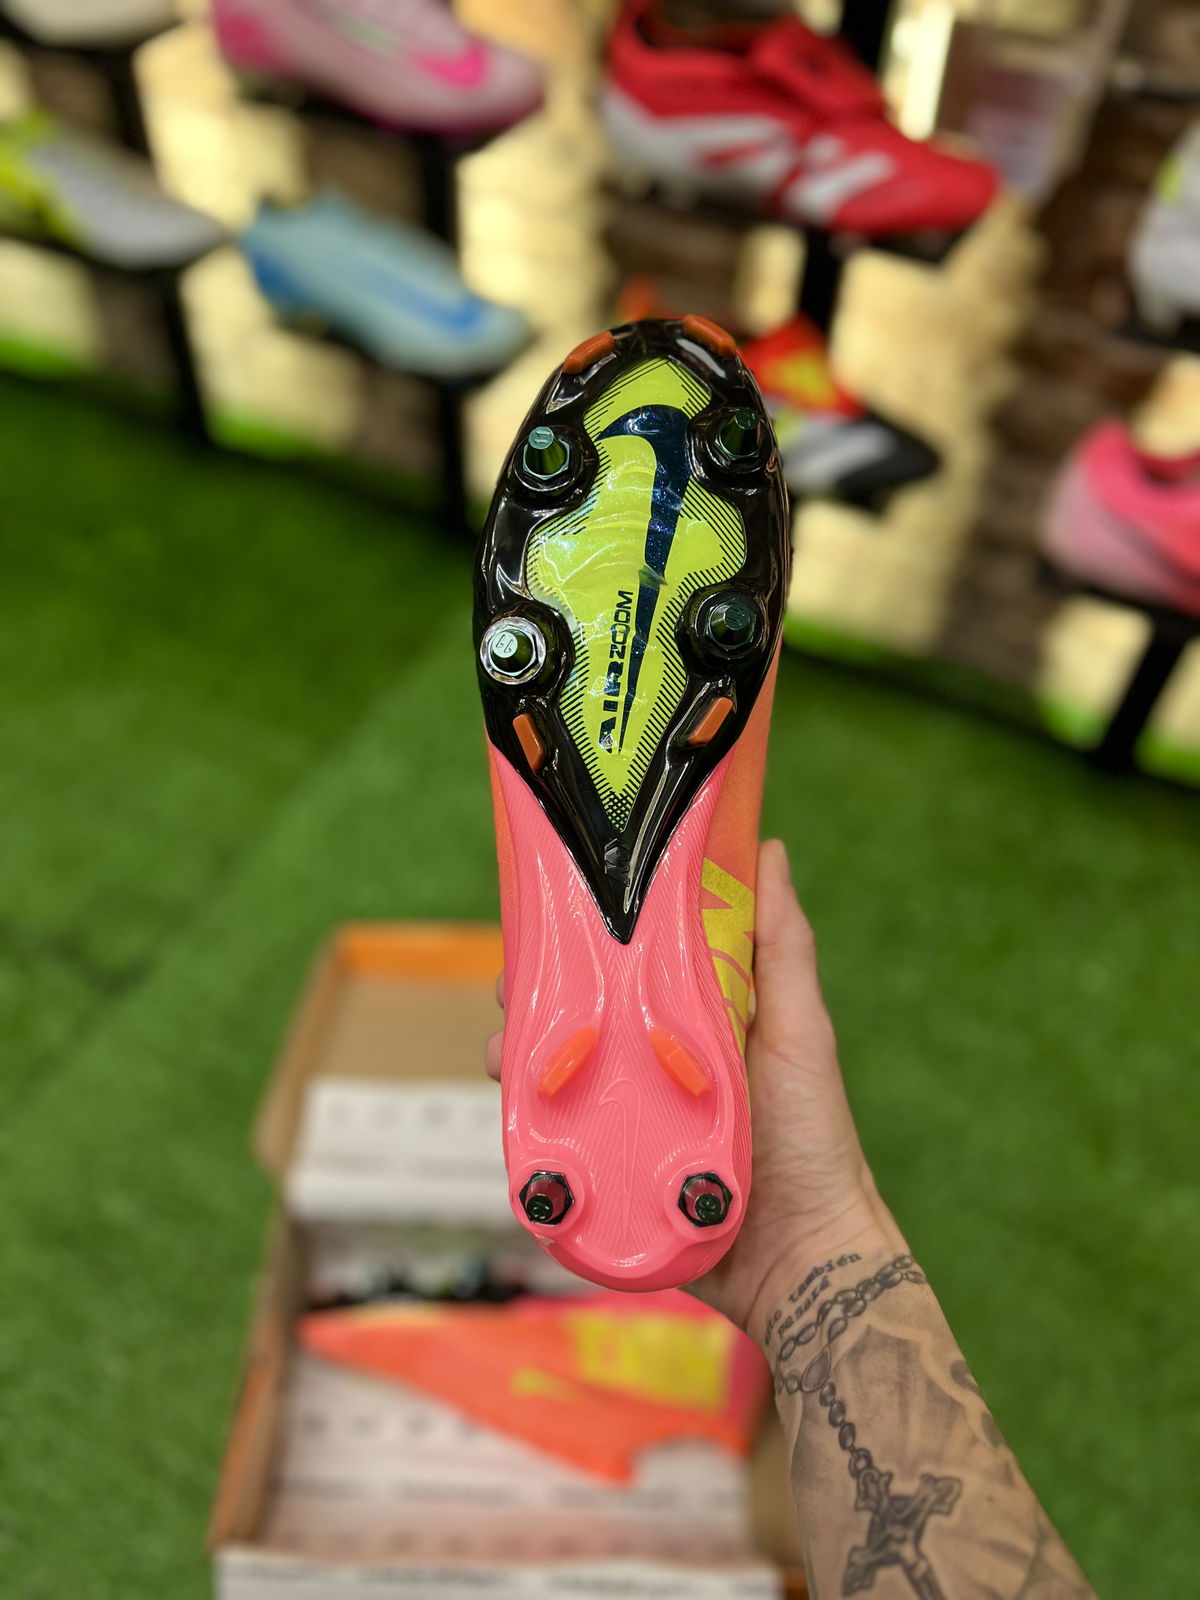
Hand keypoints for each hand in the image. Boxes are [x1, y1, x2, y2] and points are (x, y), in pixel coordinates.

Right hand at [485, 840, 895, 1343]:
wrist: (803, 1258)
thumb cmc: (813, 1136)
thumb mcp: (801, 1028)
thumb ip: (783, 946)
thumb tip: (771, 849)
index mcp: (693, 1023)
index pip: (628, 968)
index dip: (585, 942)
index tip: (550, 919)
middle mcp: (654, 1068)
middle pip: (579, 1020)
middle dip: (536, 1001)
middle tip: (513, 993)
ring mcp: (628, 1122)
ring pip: (556, 1078)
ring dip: (521, 1062)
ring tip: (506, 1059)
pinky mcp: (609, 1176)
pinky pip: (556, 1144)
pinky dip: (527, 1128)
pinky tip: (514, 1118)